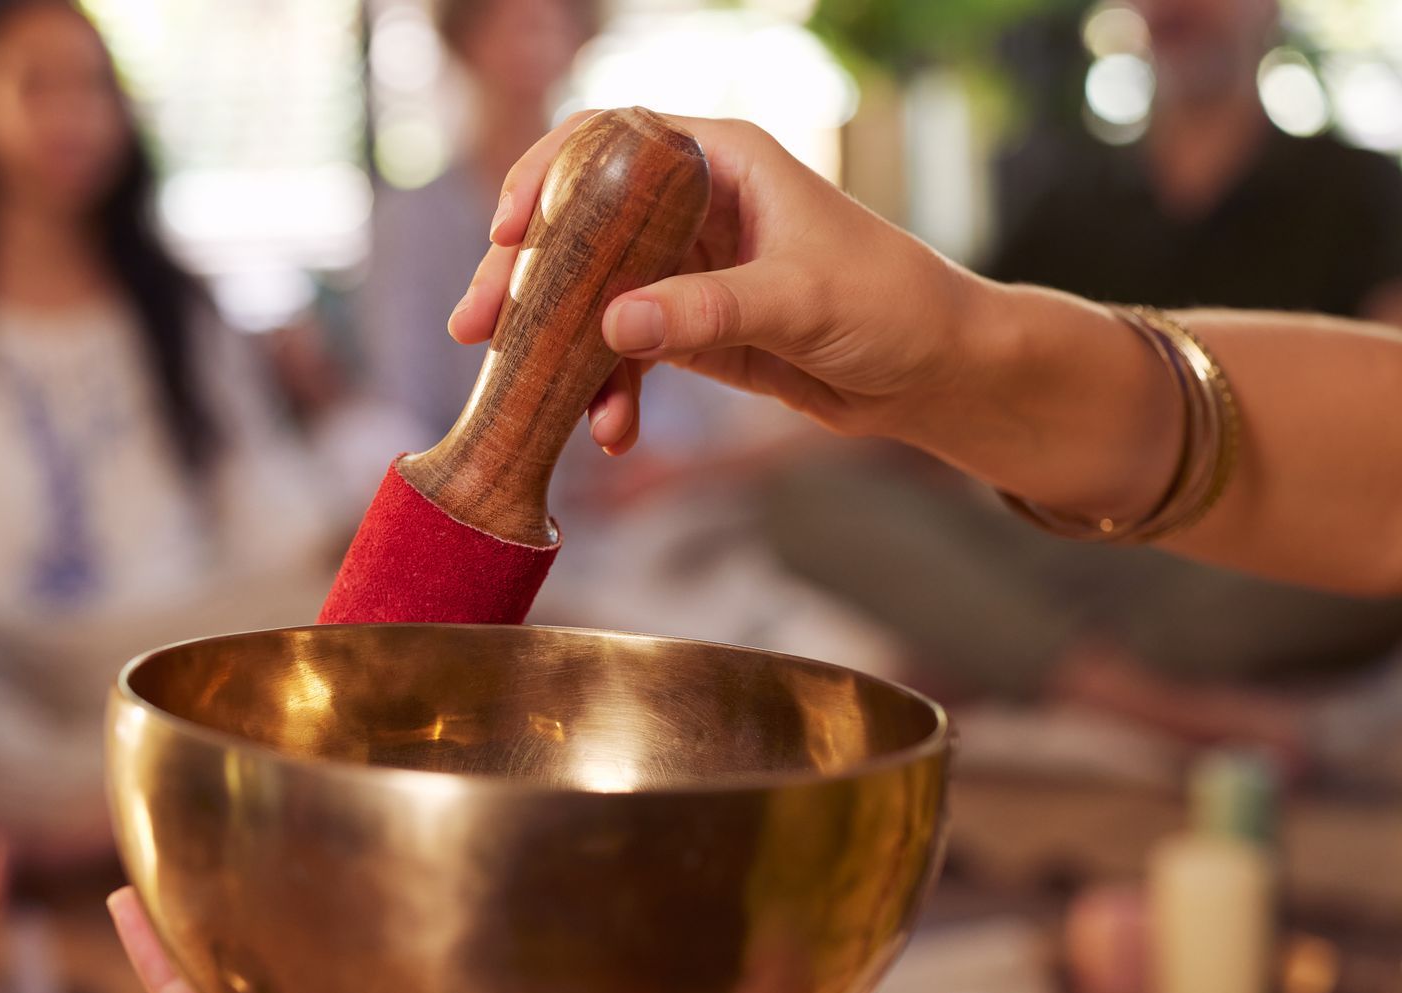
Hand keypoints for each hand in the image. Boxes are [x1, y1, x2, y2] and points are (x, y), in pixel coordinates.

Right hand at [450, 112, 985, 456]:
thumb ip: (707, 310)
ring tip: (525, 393)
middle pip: (581, 224)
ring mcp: (689, 270)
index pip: (610, 141)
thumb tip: (613, 325)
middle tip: (477, 325)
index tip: (509, 227)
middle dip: (525, 278)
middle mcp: (695, 207)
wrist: (937, 373)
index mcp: (722, 162)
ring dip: (556, 346)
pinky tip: (608, 428)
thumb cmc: (893, 305)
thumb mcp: (802, 301)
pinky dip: (610, 389)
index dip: (548, 175)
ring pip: (593, 295)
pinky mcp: (692, 327)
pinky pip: (626, 352)